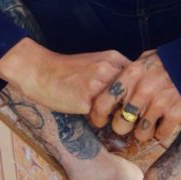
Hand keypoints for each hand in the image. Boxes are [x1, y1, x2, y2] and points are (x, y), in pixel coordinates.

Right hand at [0, 37, 129, 113]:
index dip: (140, 92)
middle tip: (130, 116)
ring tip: (112, 118)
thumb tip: (133, 91)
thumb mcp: (96, 62)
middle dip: (134, 107)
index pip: (140, 78)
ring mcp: (98, 85)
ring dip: (118, 116)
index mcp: (113, 58)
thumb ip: (114, 72)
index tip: (138, 102)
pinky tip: (93, 118)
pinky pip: (101, 117)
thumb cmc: (68, 70)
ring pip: (120, 107)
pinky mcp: (86, 101)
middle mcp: (109, 70)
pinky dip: (100, 120)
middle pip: (135, 93)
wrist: (40, 71)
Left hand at [88, 49, 180, 141]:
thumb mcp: (143, 60)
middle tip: (130, 121)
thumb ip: (127, 74)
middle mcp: (142, 90)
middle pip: (120, 124)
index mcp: (130, 75)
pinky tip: (164, 121)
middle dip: (123, 126)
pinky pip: (160, 135)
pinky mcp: (175, 113)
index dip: (98, 116)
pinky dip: (161, 131)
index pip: (103, 102)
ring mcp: (159, 103)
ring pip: (140, 134)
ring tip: (148, 123)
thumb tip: (110, 86)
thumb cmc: (167, 61)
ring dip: (143, 132)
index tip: (100, 121)